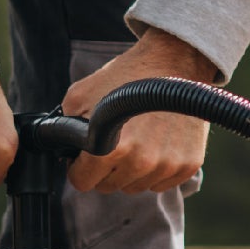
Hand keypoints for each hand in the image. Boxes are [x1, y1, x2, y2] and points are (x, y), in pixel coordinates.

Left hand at [61, 31, 214, 193]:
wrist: (176, 61)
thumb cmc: (127, 75)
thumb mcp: (80, 94)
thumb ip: (63, 126)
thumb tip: (60, 150)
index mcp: (108, 149)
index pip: (82, 182)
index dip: (79, 166)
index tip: (86, 153)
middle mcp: (140, 162)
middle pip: (109, 186)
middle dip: (105, 168)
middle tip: (114, 140)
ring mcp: (167, 164)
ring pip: (136, 187)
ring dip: (132, 170)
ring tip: (138, 139)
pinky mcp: (189, 164)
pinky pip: (162, 183)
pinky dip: (156, 170)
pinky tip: (158, 144)